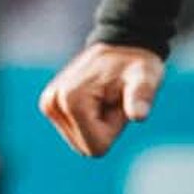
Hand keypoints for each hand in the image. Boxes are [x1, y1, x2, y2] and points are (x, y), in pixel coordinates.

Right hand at [40, 42, 167, 157]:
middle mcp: (52, 103)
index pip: (96, 146)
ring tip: (106, 97)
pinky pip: (76, 131)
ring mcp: (48, 104)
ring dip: (98, 123)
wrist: (122, 46)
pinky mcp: (50, 105)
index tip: (118, 102)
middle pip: (85, 146)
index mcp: (70, 100)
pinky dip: (90, 119)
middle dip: (105, 128)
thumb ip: (141, 96)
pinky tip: (97, 98)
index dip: (114, 129)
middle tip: (113, 99)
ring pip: (80, 140)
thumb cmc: (137, 64)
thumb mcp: (145, 79)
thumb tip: (139, 116)